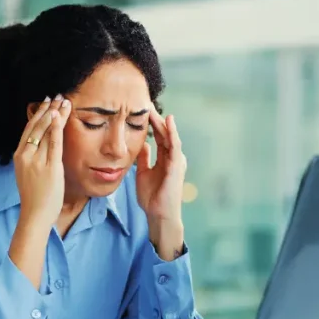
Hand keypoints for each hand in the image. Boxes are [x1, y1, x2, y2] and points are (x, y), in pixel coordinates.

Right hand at [14, 94, 70, 231]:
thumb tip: (43, 143)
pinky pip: (54, 143)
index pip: (29, 129)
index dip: (39, 114)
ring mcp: (37, 161)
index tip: (47, 103)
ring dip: (56, 114)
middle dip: (48, 109)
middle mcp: (26, 155)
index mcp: (19, 155)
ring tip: (64, 101)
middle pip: (38, 126)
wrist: (35, 214)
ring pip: (46, 131)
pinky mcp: (49, 167)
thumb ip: (34, 157)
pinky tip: (60, 116)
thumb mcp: (29, 172)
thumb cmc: (35, 196)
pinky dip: (57, 127)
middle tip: (57, 96)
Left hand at [136, 108, 186, 259]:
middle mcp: (173, 158)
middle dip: (156, 119)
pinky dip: (172, 133)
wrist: (158, 215)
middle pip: (165, 133)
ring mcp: (176, 161)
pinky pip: (174, 146)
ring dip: (163, 122)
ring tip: (154, 109)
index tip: (141, 110)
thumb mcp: (143, 173)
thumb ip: (144, 159)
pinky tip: (168, 122)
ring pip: (170, 137)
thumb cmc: (152, 197)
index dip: (151, 123)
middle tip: (146, 103)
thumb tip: (142, 145)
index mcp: (165, 159)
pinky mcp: (176, 166)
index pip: (159, 136)